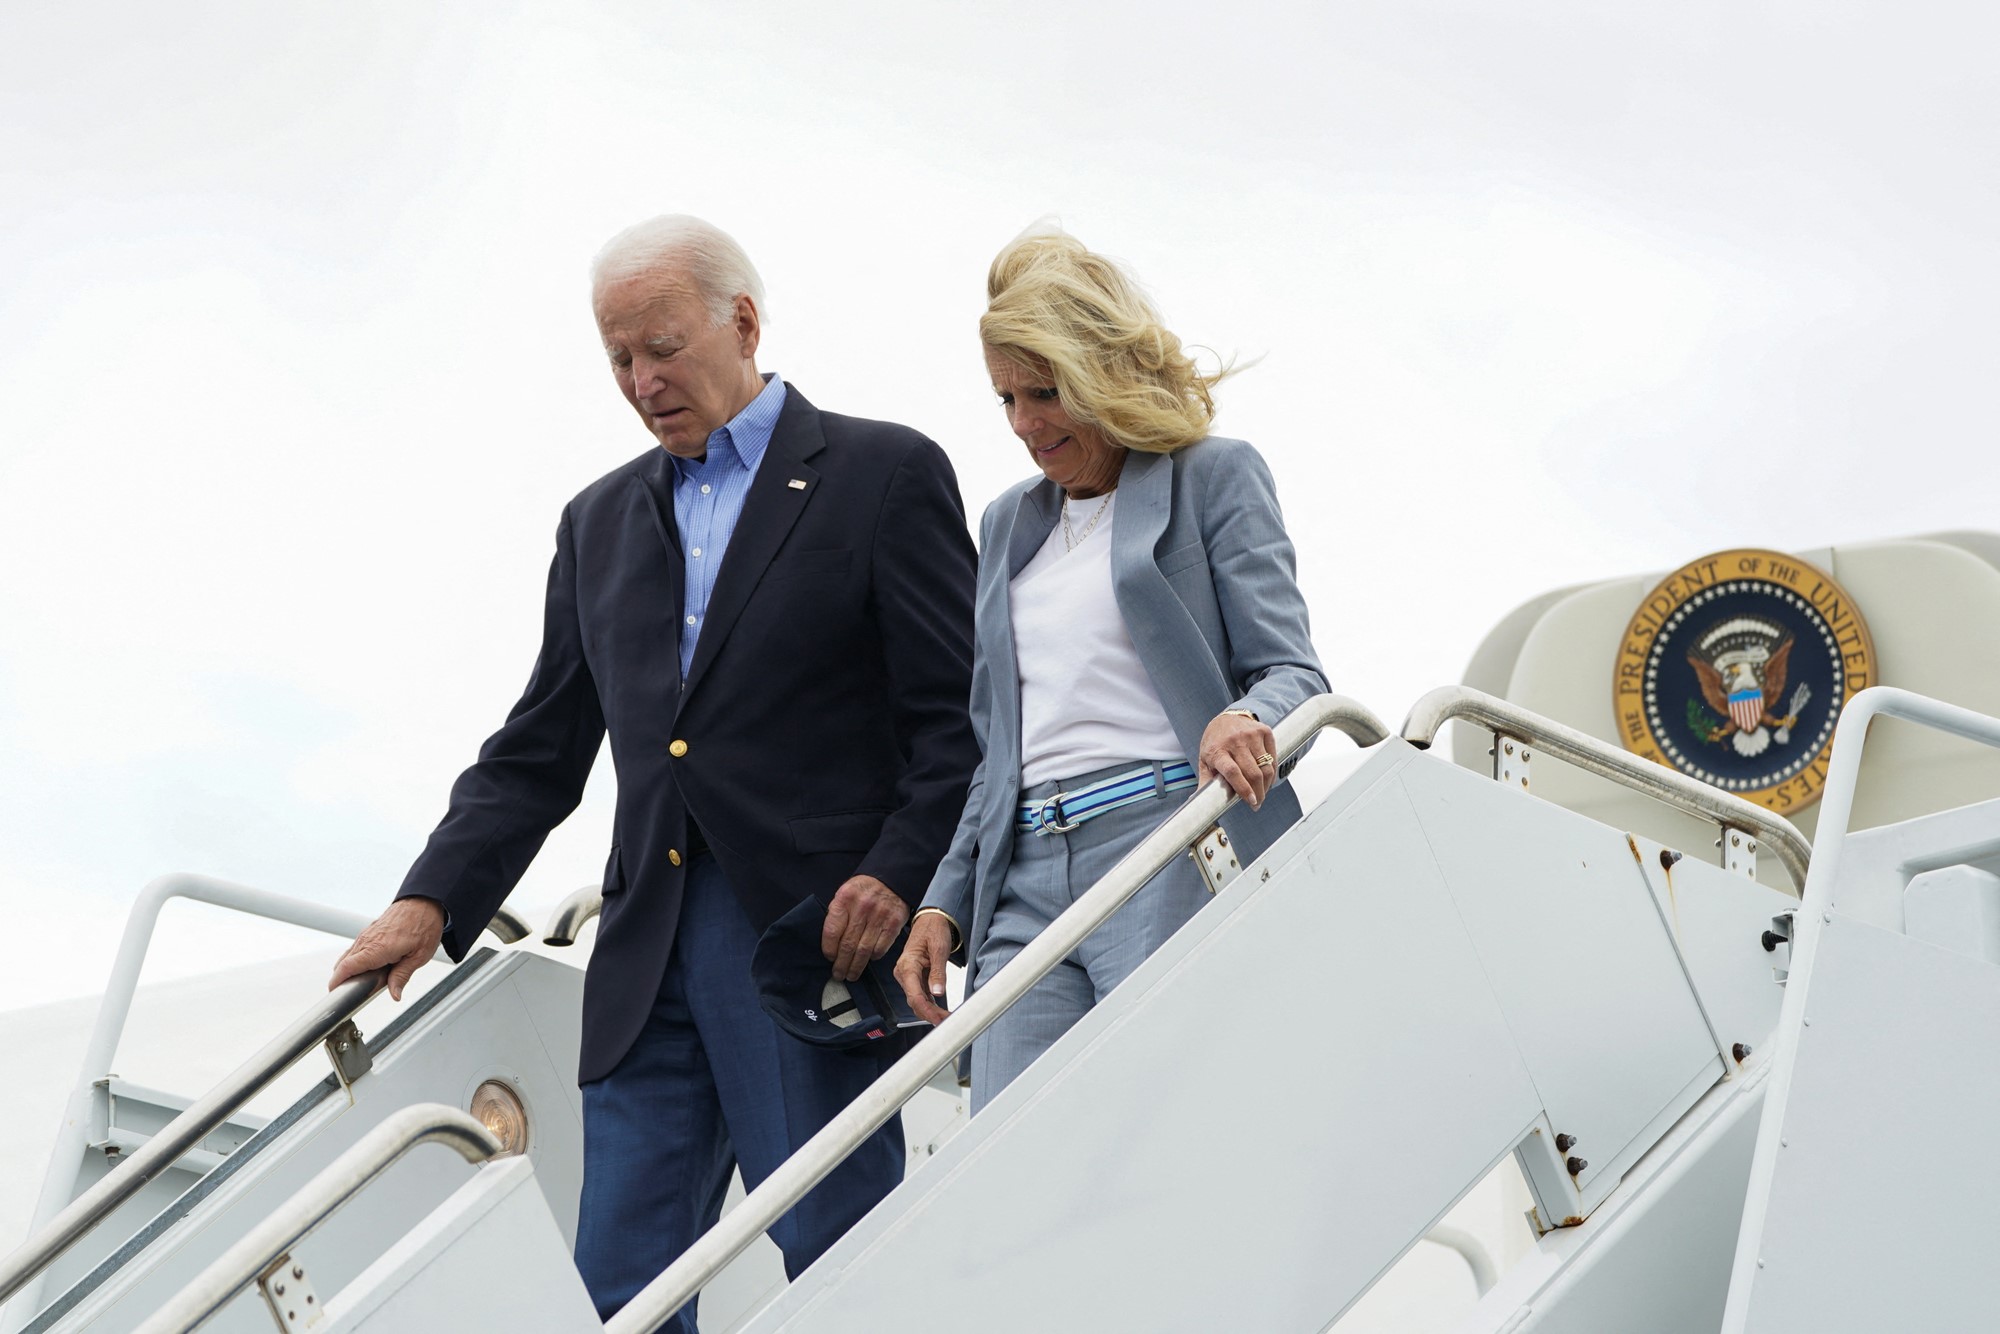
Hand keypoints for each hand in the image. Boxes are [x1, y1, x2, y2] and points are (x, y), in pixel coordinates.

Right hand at [329, 898, 444, 1000]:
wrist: (424, 902)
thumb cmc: (424, 925)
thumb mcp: (419, 956)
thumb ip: (402, 977)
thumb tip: (394, 995)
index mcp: (378, 948)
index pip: (347, 967)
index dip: (336, 982)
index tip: (334, 993)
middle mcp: (368, 940)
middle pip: (343, 963)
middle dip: (342, 979)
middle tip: (352, 993)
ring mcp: (367, 934)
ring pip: (349, 955)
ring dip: (349, 969)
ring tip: (362, 982)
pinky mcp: (369, 931)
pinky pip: (356, 948)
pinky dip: (356, 960)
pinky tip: (369, 967)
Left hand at [822, 874, 909, 982]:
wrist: (891, 880)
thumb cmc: (863, 891)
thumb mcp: (844, 894)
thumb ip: (837, 915)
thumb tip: (830, 945)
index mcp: (845, 899)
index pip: (832, 932)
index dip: (829, 950)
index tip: (829, 958)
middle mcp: (862, 907)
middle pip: (848, 945)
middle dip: (841, 964)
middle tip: (838, 974)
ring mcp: (880, 916)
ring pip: (864, 950)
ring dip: (856, 967)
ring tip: (851, 975)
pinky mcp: (894, 924)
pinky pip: (880, 948)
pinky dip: (872, 957)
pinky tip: (867, 960)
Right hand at [894, 913, 953, 1025]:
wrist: (930, 919)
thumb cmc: (933, 929)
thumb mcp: (939, 948)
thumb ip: (938, 972)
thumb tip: (937, 993)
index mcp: (907, 965)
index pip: (914, 996)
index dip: (927, 1011)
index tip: (939, 1020)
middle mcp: (904, 973)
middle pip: (915, 1002)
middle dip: (930, 1014)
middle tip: (948, 1021)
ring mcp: (908, 976)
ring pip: (917, 1001)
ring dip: (931, 1011)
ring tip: (947, 1018)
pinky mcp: (914, 978)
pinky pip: (920, 995)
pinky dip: (930, 1004)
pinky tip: (940, 1010)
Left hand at [1197, 711, 1278, 810]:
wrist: (1225, 719)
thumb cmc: (1214, 744)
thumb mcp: (1205, 761)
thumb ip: (1206, 781)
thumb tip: (1199, 802)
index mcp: (1217, 751)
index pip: (1233, 772)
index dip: (1243, 788)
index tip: (1251, 801)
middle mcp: (1235, 741)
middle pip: (1252, 773)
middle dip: (1259, 793)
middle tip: (1257, 804)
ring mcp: (1251, 735)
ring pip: (1266, 767)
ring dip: (1267, 785)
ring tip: (1262, 793)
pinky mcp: (1264, 731)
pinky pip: (1273, 758)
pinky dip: (1272, 773)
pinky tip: (1267, 780)